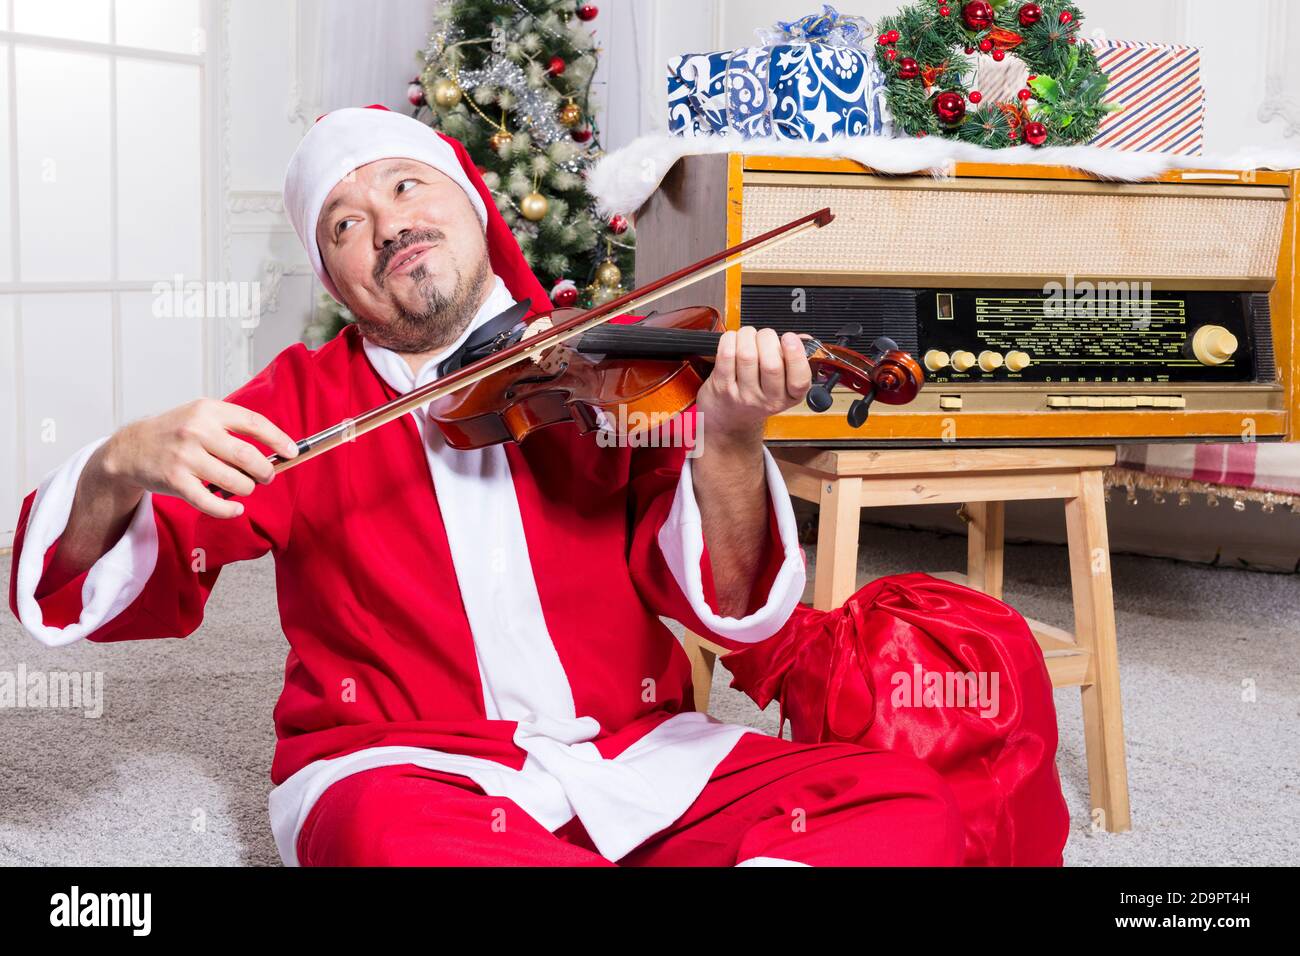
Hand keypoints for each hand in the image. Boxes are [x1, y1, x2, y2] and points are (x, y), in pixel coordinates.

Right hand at [96, 399, 298, 518]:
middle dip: (265, 471)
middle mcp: (196, 431)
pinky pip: (211, 503)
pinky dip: (229, 510)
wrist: (131, 448)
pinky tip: (235, 509)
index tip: (292, 452)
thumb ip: (233, 428)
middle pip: (247, 456)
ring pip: (234, 481)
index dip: (278, 439)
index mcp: (208, 410)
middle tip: (267, 476)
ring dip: (247, 488)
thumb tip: (274, 451)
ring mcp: (184, 456)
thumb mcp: (201, 416)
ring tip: (245, 486)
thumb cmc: (174, 432)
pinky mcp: (175, 481)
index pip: (254, 423)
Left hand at [695, 327, 811, 445]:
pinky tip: (734, 340)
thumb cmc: (759, 393)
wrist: (730, 417)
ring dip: (748, 335)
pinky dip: (730, 339)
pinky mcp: (722, 387)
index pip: (799, 380)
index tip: (789, 338)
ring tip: (748, 335)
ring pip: (747, 355)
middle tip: (765, 336)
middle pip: (772, 364)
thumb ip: (794, 359)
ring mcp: (744, 395)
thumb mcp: (783, 383)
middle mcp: (768, 400)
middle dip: (768, 338)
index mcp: (790, 396)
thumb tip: (803, 338)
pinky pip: (726, 355)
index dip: (796, 355)